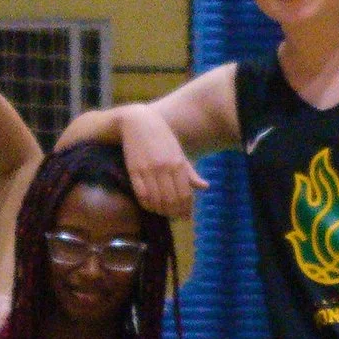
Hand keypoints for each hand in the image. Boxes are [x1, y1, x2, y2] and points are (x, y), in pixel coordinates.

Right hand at [116, 105, 205, 219]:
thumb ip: (190, 172)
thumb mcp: (179, 152)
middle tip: (174, 216)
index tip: (185, 215)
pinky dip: (147, 205)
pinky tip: (150, 206)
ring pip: (156, 200)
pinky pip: (141, 195)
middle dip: (173, 213)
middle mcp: (164, 168)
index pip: (185, 194)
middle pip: (171, 200)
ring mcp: (148, 170)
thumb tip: (204, 187)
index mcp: (178, 163)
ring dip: (160, 211)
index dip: (185, 209)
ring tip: (162, 212)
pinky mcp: (134, 170)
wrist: (138, 122)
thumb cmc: (161, 137)